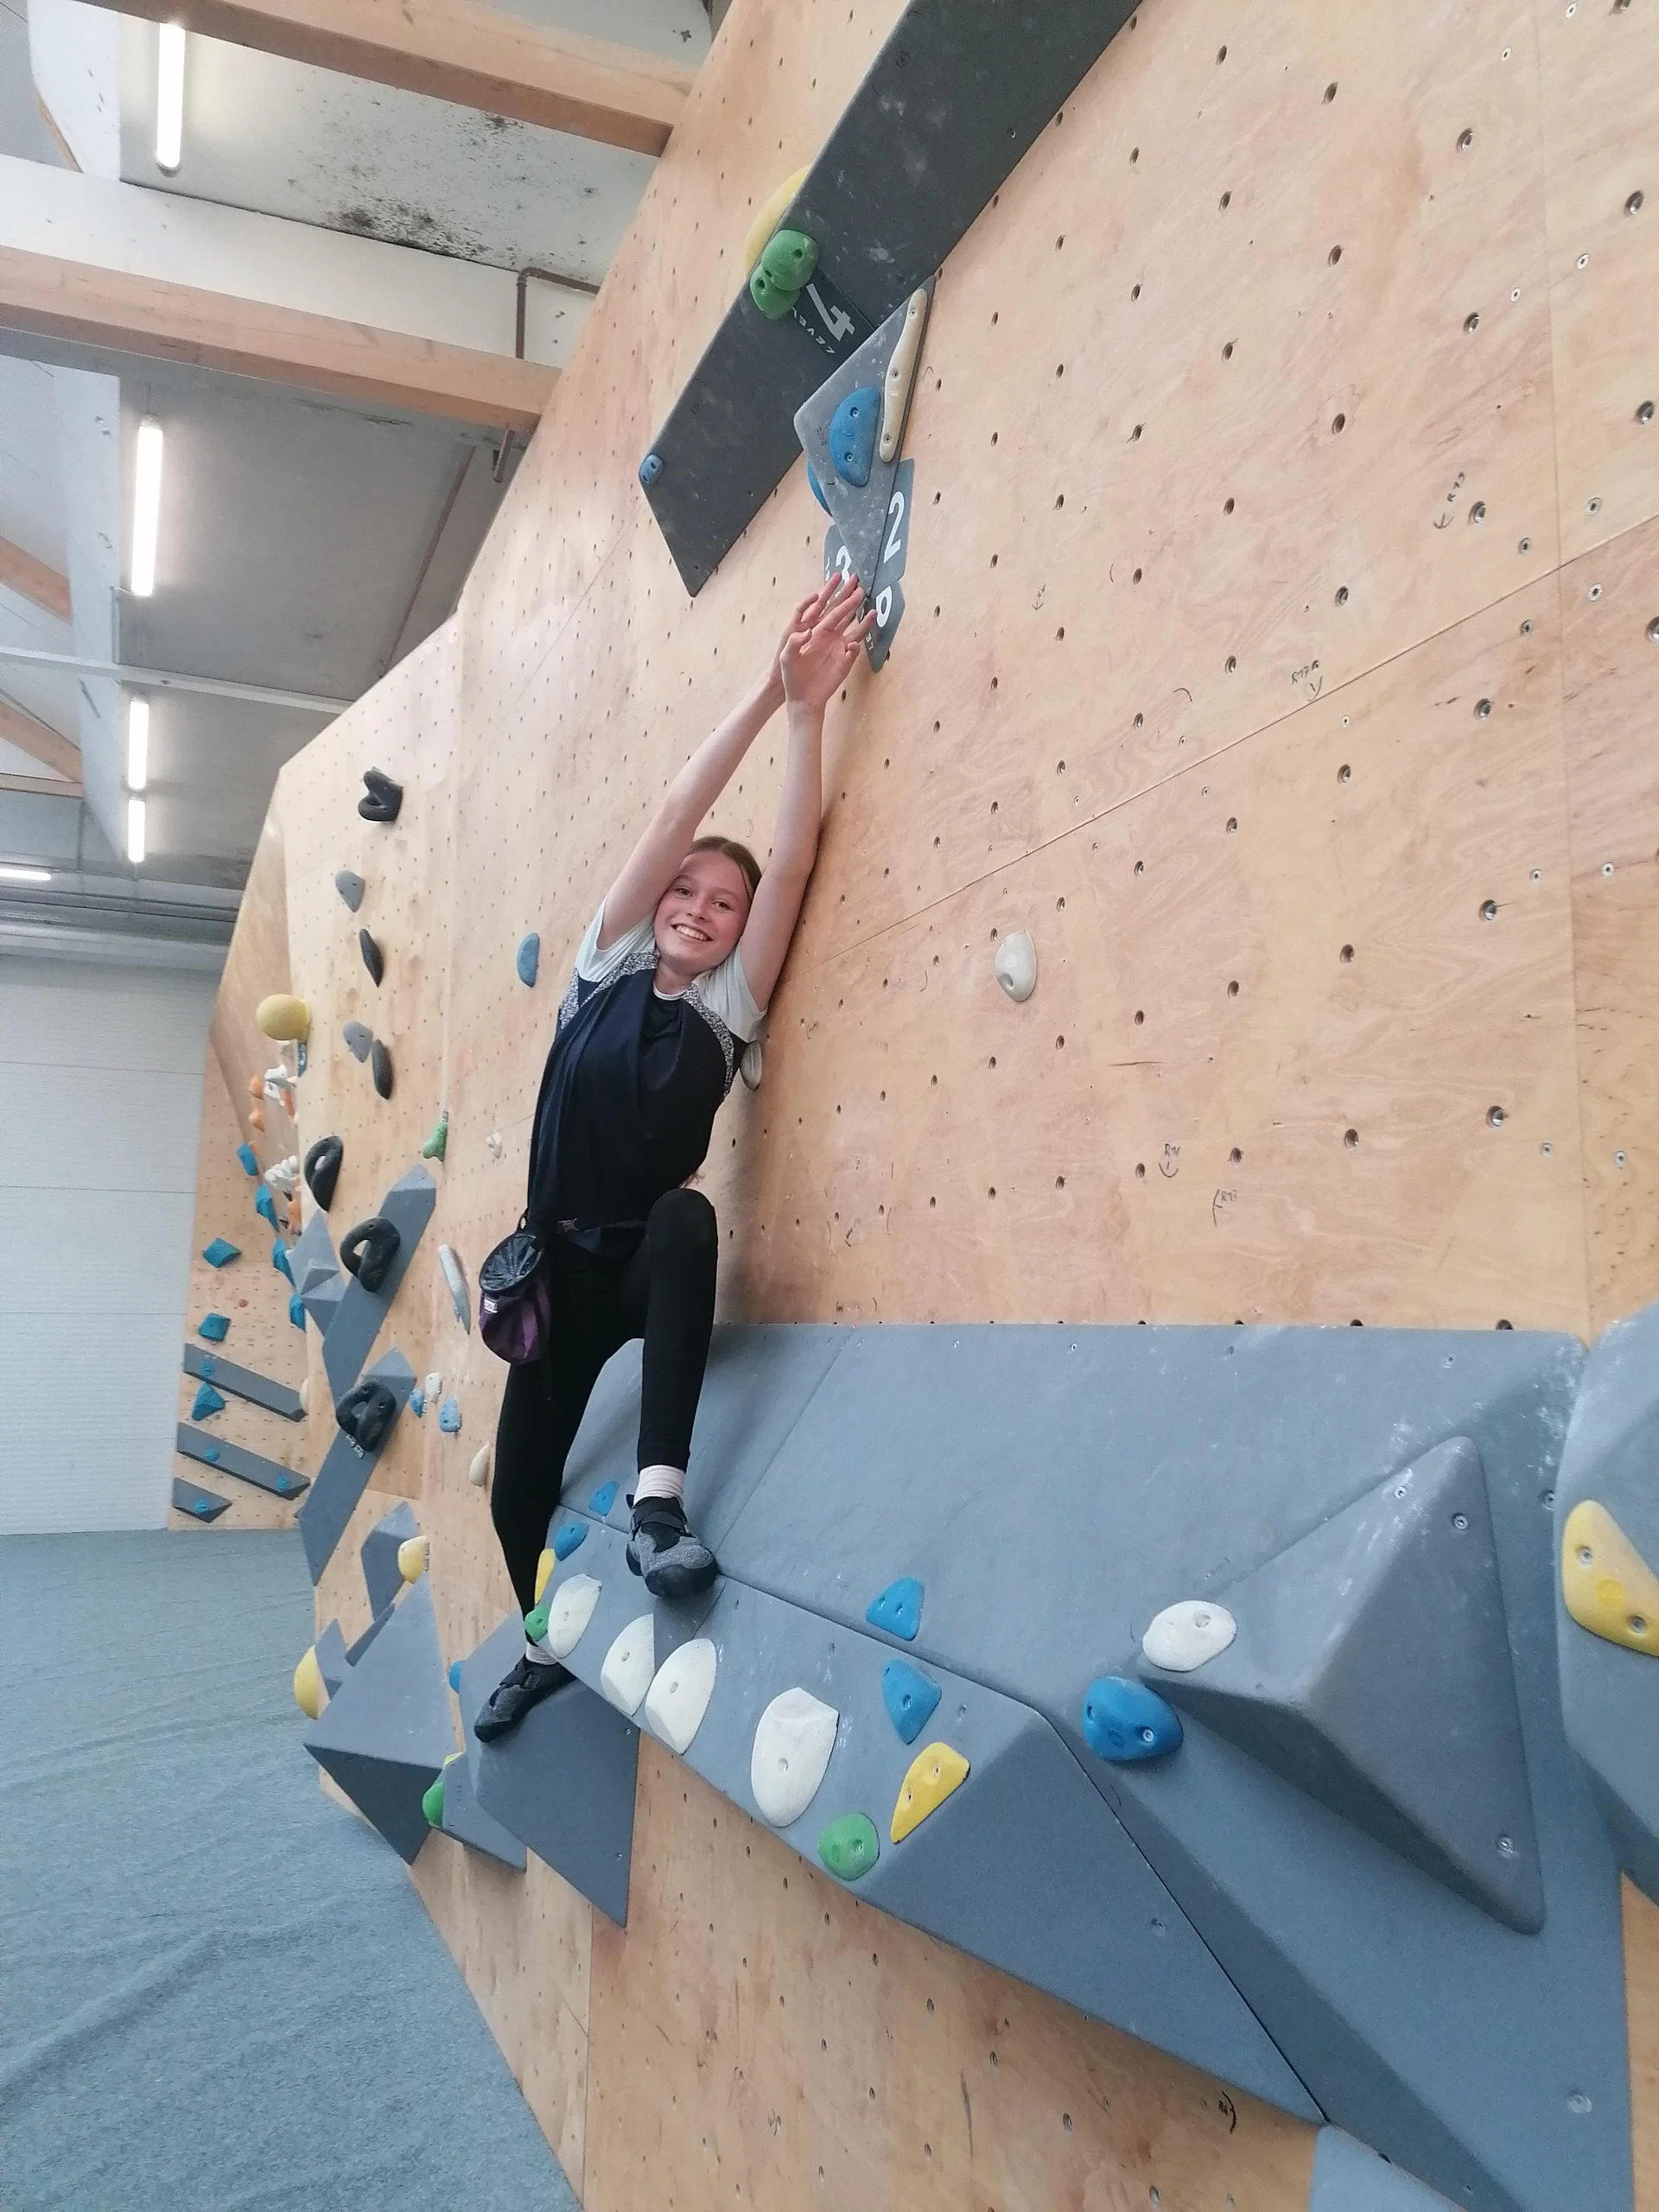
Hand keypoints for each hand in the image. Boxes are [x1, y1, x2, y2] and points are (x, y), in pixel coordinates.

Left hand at [779, 573, 876, 709]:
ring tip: (872, 608)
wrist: (802, 698)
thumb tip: (808, 631)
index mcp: (814, 631)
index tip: (838, 580)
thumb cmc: (792, 677)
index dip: (832, 594)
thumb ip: (794, 643)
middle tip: (860, 584)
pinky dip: (857, 644)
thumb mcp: (787, 658)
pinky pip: (854, 650)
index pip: (825, 608)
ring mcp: (839, 648)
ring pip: (855, 630)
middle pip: (843, 613)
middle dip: (850, 599)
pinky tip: (855, 642)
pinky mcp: (845, 662)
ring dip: (864, 620)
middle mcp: (829, 636)